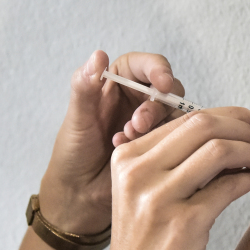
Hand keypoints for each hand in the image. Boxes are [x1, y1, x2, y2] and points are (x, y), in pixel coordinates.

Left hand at [39, 50, 183, 233]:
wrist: (79, 195)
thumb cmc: (73, 155)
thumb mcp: (77, 120)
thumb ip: (85, 87)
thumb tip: (98, 55)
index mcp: (116, 84)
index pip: (143, 65)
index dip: (157, 69)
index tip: (161, 82)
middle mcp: (136, 100)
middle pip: (166, 88)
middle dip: (156, 104)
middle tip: (138, 124)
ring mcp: (151, 123)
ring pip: (173, 113)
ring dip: (156, 125)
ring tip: (127, 140)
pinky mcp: (161, 145)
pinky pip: (176, 136)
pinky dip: (161, 142)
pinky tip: (134, 152)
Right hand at [94, 107, 249, 249]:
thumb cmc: (144, 244)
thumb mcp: (144, 191)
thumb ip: (174, 160)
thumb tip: (230, 133)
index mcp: (128, 157)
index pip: (186, 118)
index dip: (228, 115)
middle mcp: (138, 172)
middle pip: (203, 126)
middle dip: (243, 128)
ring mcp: (158, 198)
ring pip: (218, 150)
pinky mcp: (183, 225)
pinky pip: (227, 186)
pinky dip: (249, 177)